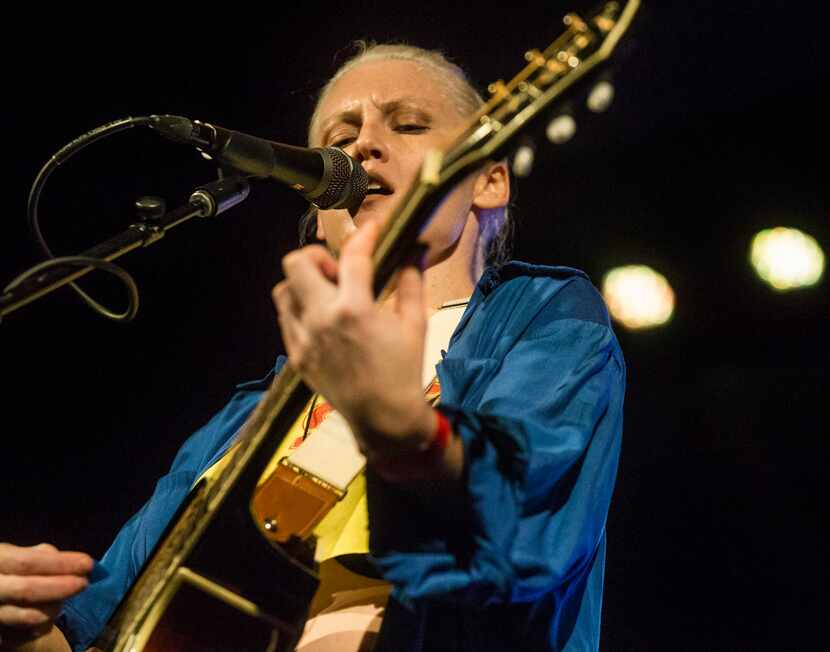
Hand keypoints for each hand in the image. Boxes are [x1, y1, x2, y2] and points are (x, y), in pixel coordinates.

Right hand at [0, 542, 91, 648]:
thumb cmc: (6, 570)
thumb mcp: (15, 554)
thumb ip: (39, 555)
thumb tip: (66, 562)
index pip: (27, 562)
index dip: (60, 563)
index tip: (87, 564)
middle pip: (27, 590)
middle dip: (60, 587)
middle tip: (83, 583)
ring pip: (29, 616)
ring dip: (55, 607)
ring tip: (63, 600)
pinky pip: (27, 634)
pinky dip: (44, 625)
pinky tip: (48, 615)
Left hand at [272, 221, 434, 458]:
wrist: (383, 418)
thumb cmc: (403, 370)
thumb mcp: (415, 324)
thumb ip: (411, 283)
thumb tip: (415, 252)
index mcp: (355, 309)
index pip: (352, 256)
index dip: (365, 235)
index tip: (373, 228)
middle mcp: (322, 319)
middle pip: (297, 263)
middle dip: (317, 256)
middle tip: (338, 271)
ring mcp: (304, 338)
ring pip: (283, 289)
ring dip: (303, 283)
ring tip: (328, 295)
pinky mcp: (296, 355)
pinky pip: (285, 318)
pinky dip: (299, 308)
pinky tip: (322, 317)